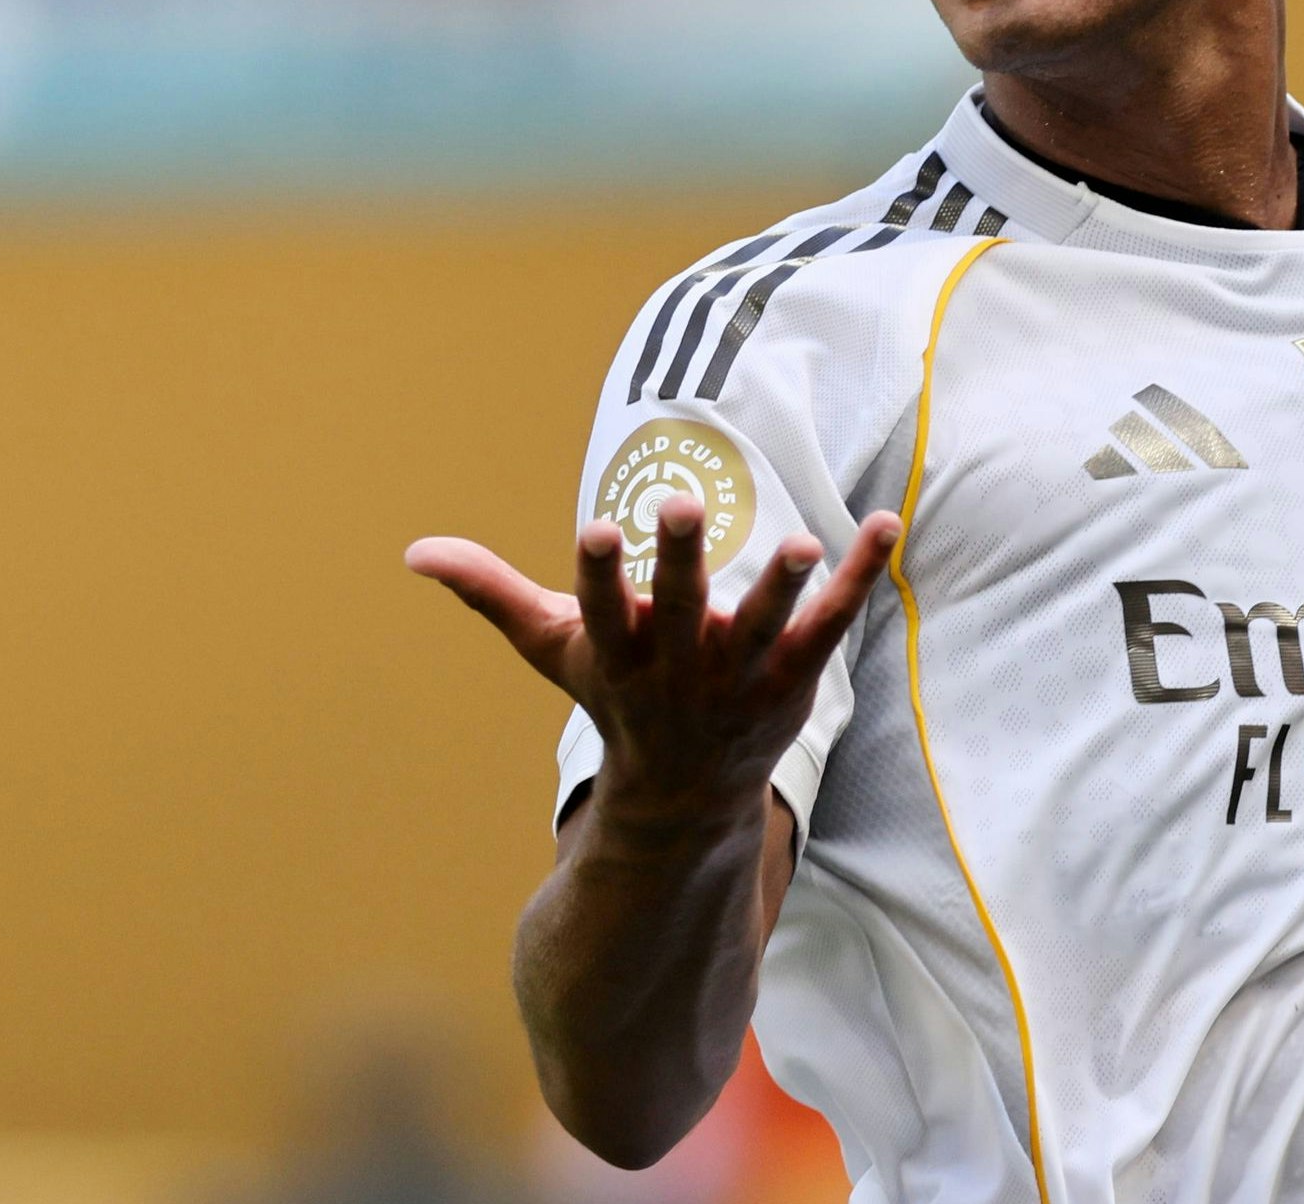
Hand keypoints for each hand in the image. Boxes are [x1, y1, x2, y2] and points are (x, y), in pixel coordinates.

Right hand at [408, 500, 900, 811]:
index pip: (602, 611)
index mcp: (621, 657)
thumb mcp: (556, 649)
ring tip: (802, 541)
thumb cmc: (617, 698)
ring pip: (765, 629)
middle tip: (681, 505)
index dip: (598, 574)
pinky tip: (887, 525)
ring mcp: (742, 678)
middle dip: (680, 563)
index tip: (593, 527)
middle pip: (681, 613)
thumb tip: (416, 550)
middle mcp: (680, 669)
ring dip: (781, 586)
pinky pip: (832, 624)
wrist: (683, 797)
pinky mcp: (794, 679)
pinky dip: (859, 578)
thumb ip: (492, 593)